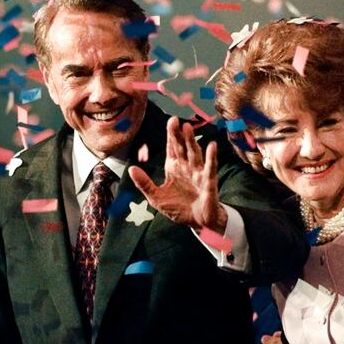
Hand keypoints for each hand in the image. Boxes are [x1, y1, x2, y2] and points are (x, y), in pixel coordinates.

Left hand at [129, 117, 226, 232]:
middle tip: (175, 119)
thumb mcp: (156, 197)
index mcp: (174, 168)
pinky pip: (210, 168)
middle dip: (178, 134)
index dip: (171, 135)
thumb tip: (131, 169)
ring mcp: (198, 173)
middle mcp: (187, 167)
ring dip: (191, 141)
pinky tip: (212, 146)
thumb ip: (144, 183)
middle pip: (182, 147)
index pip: (172, 148)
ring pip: (194, 153)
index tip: (170, 121)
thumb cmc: (179, 208)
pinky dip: (211, 157)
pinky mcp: (208, 182)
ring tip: (188, 127)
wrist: (197, 223)